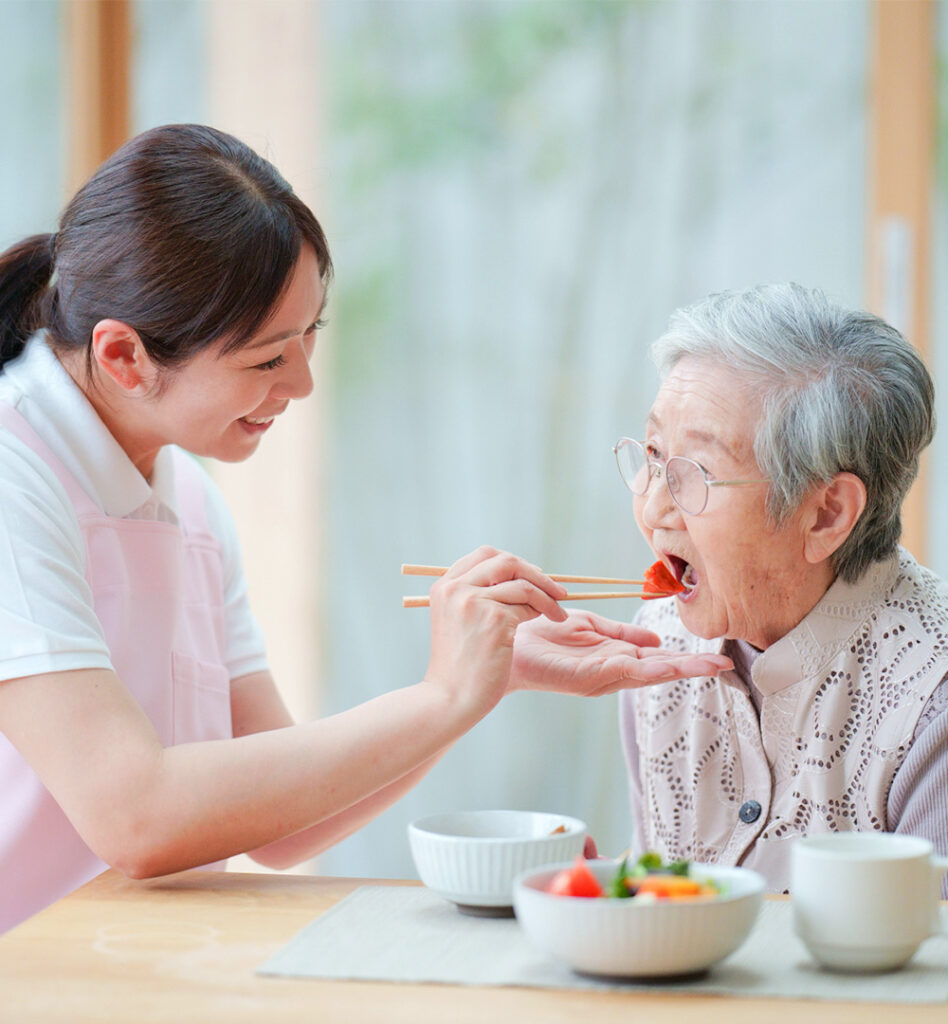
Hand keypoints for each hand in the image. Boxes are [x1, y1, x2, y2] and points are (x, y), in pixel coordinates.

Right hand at [423, 547, 568, 719]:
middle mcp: (455, 588)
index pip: (484, 555)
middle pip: (505, 561)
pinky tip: (550, 620)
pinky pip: (528, 605)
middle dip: (535, 573)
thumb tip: (521, 576)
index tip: (532, 577)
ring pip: (523, 583)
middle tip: (556, 591)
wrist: (451, 698)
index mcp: (444, 586)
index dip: (514, 563)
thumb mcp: (459, 621)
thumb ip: (477, 596)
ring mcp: (473, 601)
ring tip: (558, 613)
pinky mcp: (493, 618)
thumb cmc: (460, 666)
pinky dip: (544, 610)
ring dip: (547, 596)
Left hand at [508, 609, 732, 696]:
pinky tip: (665, 664)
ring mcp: (601, 677)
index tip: (719, 658)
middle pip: (659, 671)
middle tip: (724, 666)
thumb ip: (621, 634)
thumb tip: (656, 640)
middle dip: (692, 669)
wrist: (507, 642)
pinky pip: (620, 673)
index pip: (658, 659)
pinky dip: (644, 670)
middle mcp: (612, 672)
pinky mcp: (585, 678)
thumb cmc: (543, 634)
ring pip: (646, 675)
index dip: (687, 659)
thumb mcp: (589, 627)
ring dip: (675, 670)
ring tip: (706, 667)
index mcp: (615, 658)